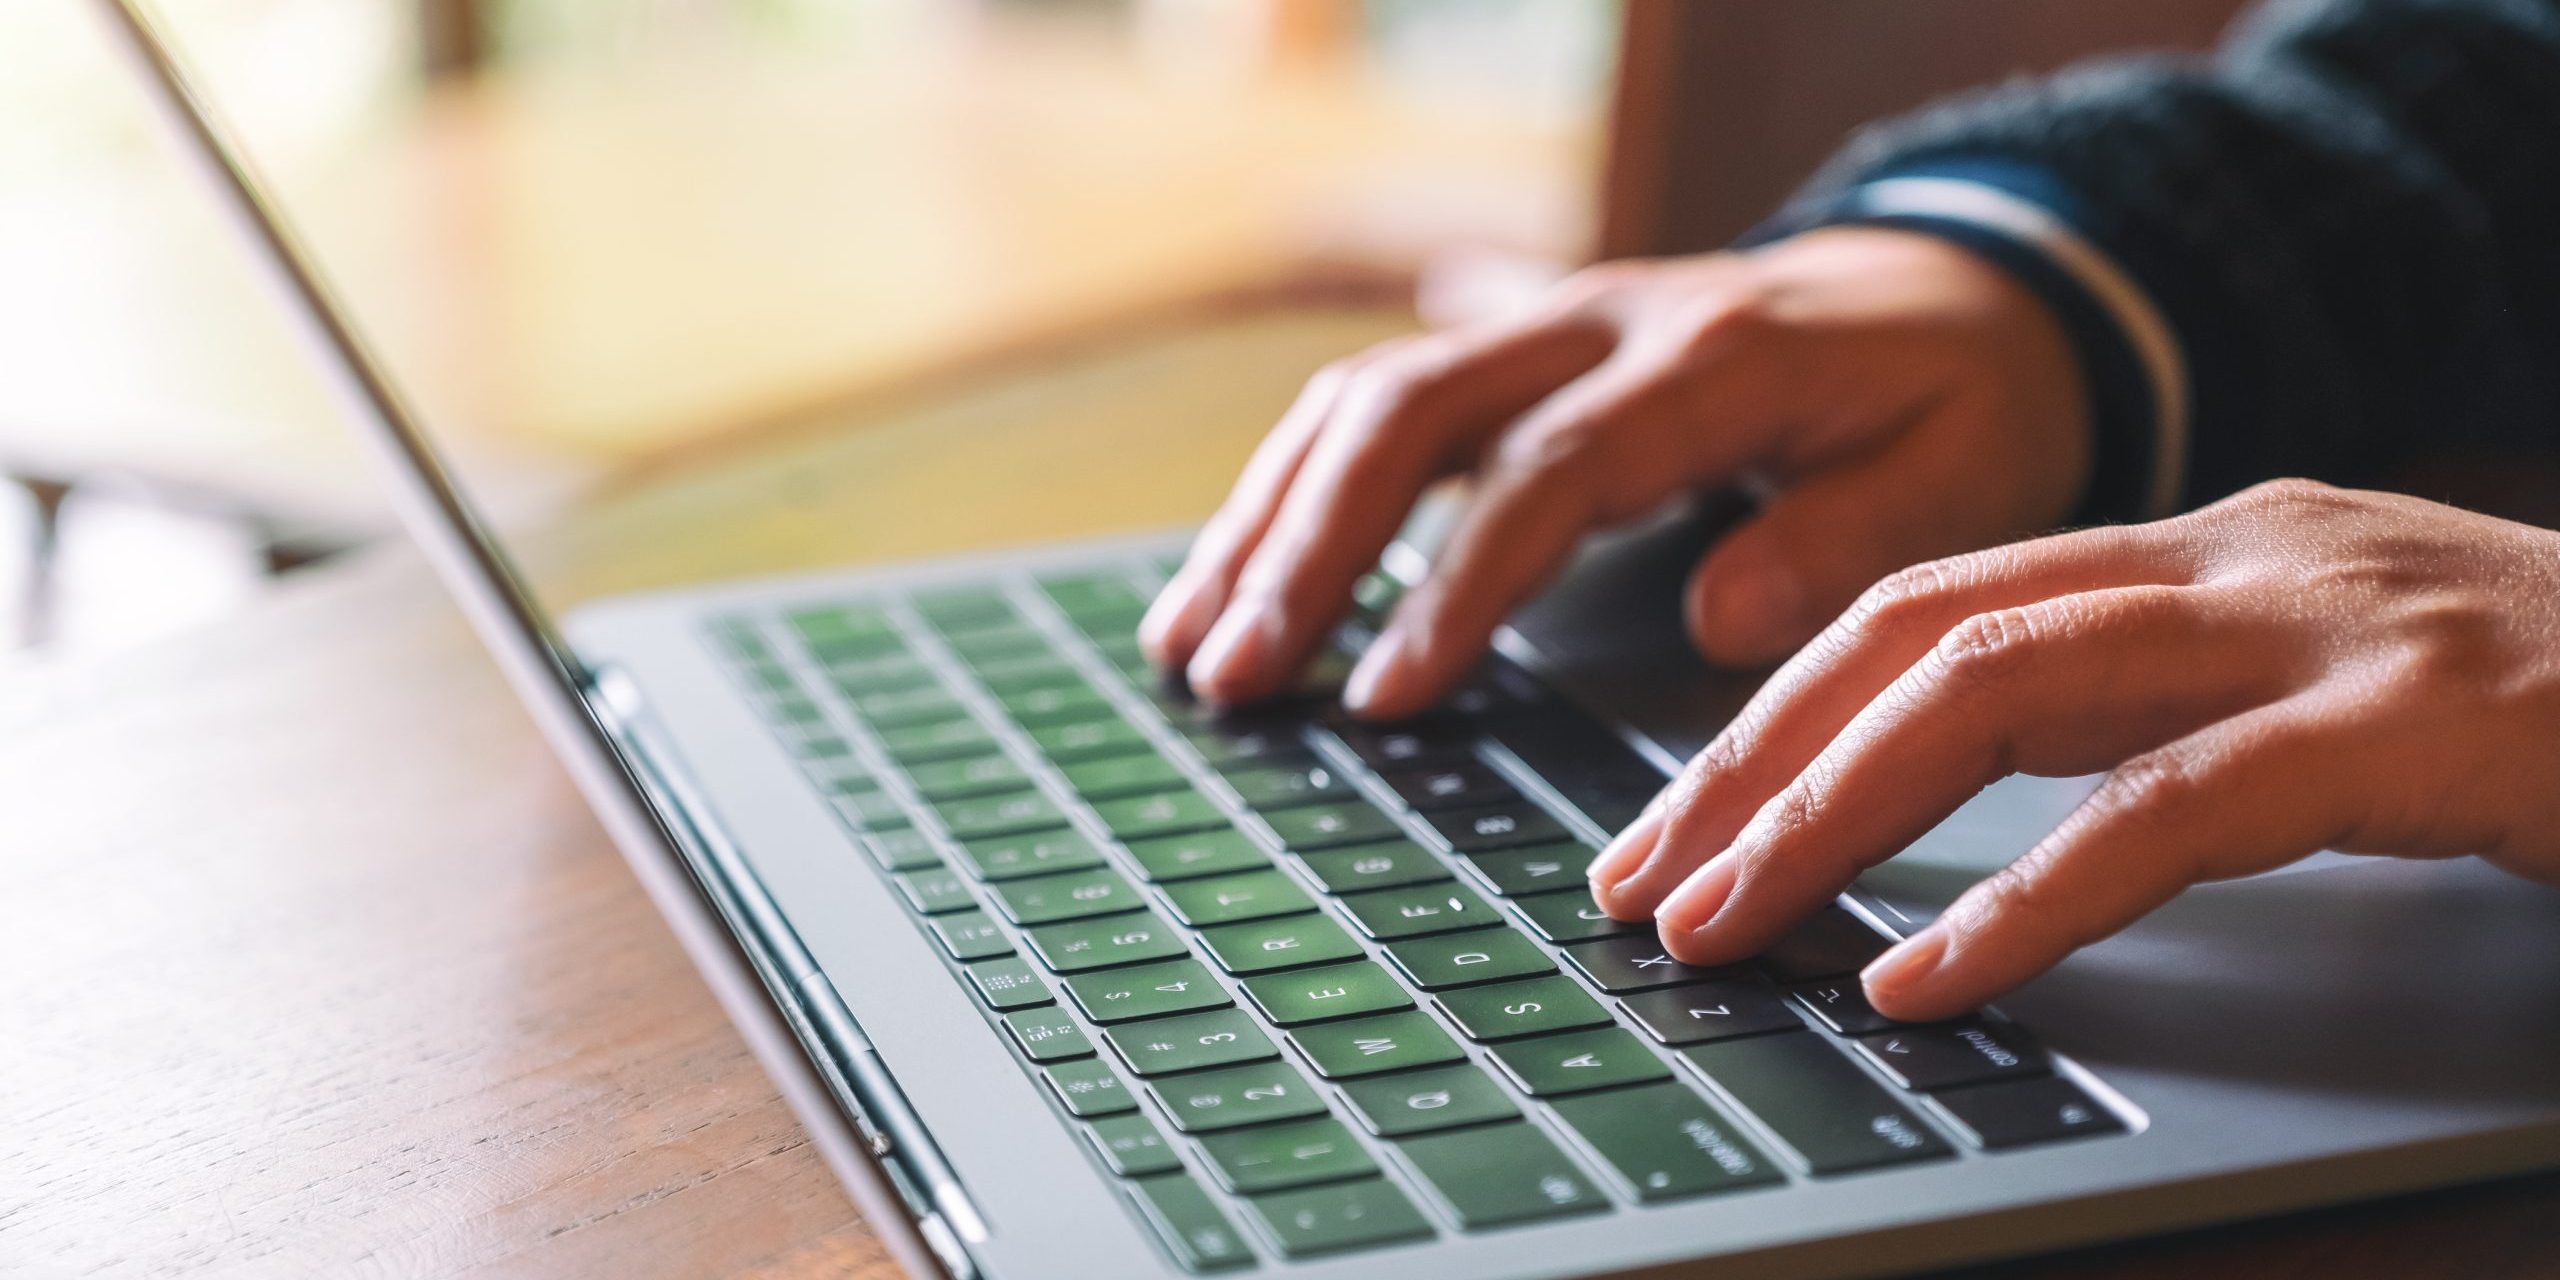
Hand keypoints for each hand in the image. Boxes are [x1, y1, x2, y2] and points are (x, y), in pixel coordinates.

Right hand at [1141, 227, 2092, 716]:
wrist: (1967, 283)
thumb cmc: (1964, 396)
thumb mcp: (1965, 471)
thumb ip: (1847, 540)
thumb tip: (1719, 620)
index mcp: (1713, 358)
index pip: (1550, 470)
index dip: (1456, 582)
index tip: (1388, 693)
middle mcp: (1606, 320)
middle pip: (1411, 411)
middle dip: (1307, 547)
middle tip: (1234, 675)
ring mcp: (1551, 320)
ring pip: (1367, 394)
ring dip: (1269, 517)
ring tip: (1193, 641)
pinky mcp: (1521, 342)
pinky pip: (1378, 396)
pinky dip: (1295, 484)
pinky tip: (1237, 569)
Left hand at [1587, 480, 2559, 1021]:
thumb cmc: (2530, 711)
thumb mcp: (2301, 692)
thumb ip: (2135, 724)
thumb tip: (1931, 825)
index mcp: (2192, 547)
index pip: (1915, 602)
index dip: (1767, 713)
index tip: (1664, 824)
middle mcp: (2236, 556)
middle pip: (1919, 632)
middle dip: (1753, 762)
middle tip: (1642, 886)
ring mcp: (2328, 627)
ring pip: (2008, 689)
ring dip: (1838, 815)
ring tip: (1729, 924)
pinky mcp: (2420, 724)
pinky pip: (2177, 809)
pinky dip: (2031, 894)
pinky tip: (1930, 973)